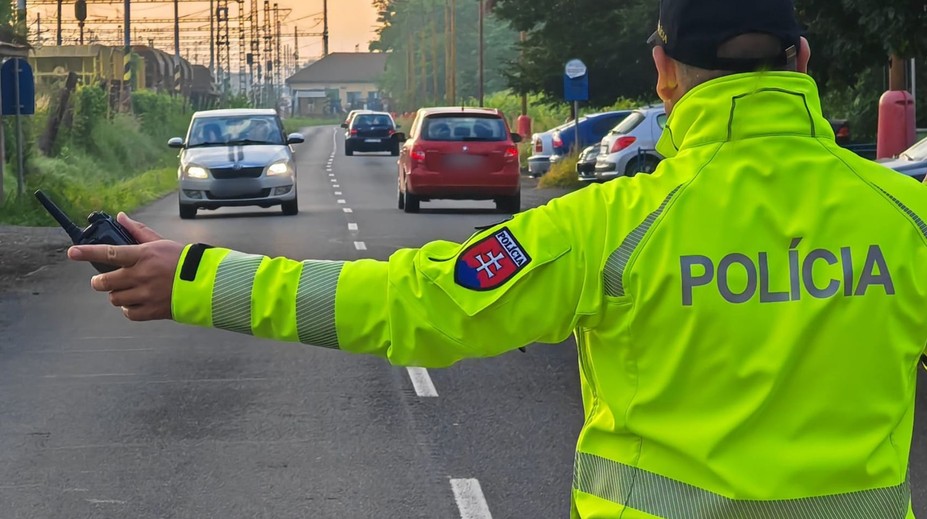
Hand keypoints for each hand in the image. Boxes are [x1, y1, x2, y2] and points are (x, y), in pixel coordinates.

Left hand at [67, 213, 184, 320]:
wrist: (204, 283)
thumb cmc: (182, 261)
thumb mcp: (160, 242)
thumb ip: (137, 231)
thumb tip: (120, 217)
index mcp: (143, 256)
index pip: (110, 252)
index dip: (88, 252)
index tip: (72, 252)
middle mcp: (142, 275)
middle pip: (105, 282)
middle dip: (100, 282)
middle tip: (102, 281)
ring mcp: (146, 294)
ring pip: (114, 298)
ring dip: (117, 294)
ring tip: (126, 291)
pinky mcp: (151, 310)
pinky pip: (128, 312)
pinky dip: (128, 308)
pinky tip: (135, 301)